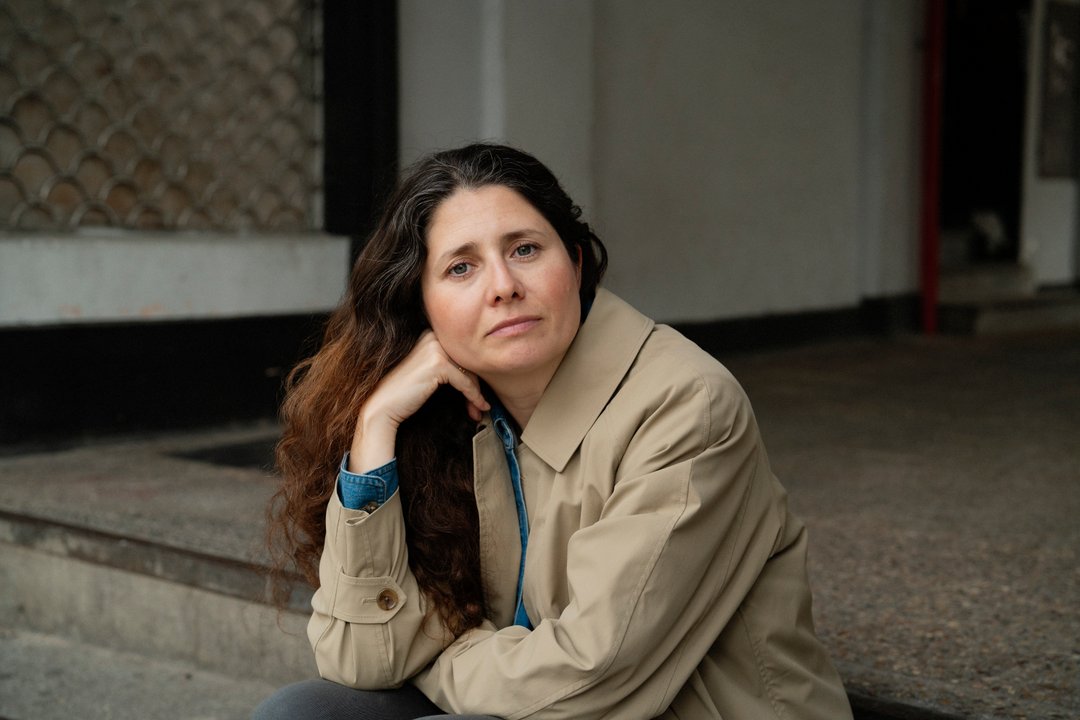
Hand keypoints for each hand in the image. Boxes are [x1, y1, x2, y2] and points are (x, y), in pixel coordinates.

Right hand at [349, 331, 489, 472]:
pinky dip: (474, 396)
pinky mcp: (438, 364)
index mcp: (430, 335)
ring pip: (469, 372)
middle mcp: (432, 337)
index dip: (471, 375)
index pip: (460, 354)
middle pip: (467, 362)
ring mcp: (435, 349)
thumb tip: (478, 375)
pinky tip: (478, 407)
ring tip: (479, 410)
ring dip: (476, 394)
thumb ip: (448, 366)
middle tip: (480, 406)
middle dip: (476, 386)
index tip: (476, 395)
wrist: (383, 406)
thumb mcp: (428, 373)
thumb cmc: (404, 394)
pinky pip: (465, 382)